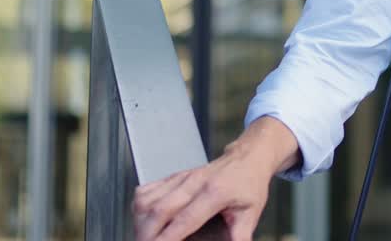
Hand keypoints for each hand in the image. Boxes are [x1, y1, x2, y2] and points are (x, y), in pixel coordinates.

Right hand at [133, 117, 298, 240]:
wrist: (247, 157)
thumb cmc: (249, 183)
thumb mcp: (251, 213)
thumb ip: (240, 236)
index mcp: (215, 192)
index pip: (184, 219)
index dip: (168, 238)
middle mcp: (194, 183)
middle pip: (158, 210)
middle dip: (147, 234)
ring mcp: (181, 178)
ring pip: (147, 199)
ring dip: (140, 222)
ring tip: (145, 236)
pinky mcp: (174, 176)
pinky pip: (146, 190)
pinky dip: (139, 208)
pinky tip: (145, 220)